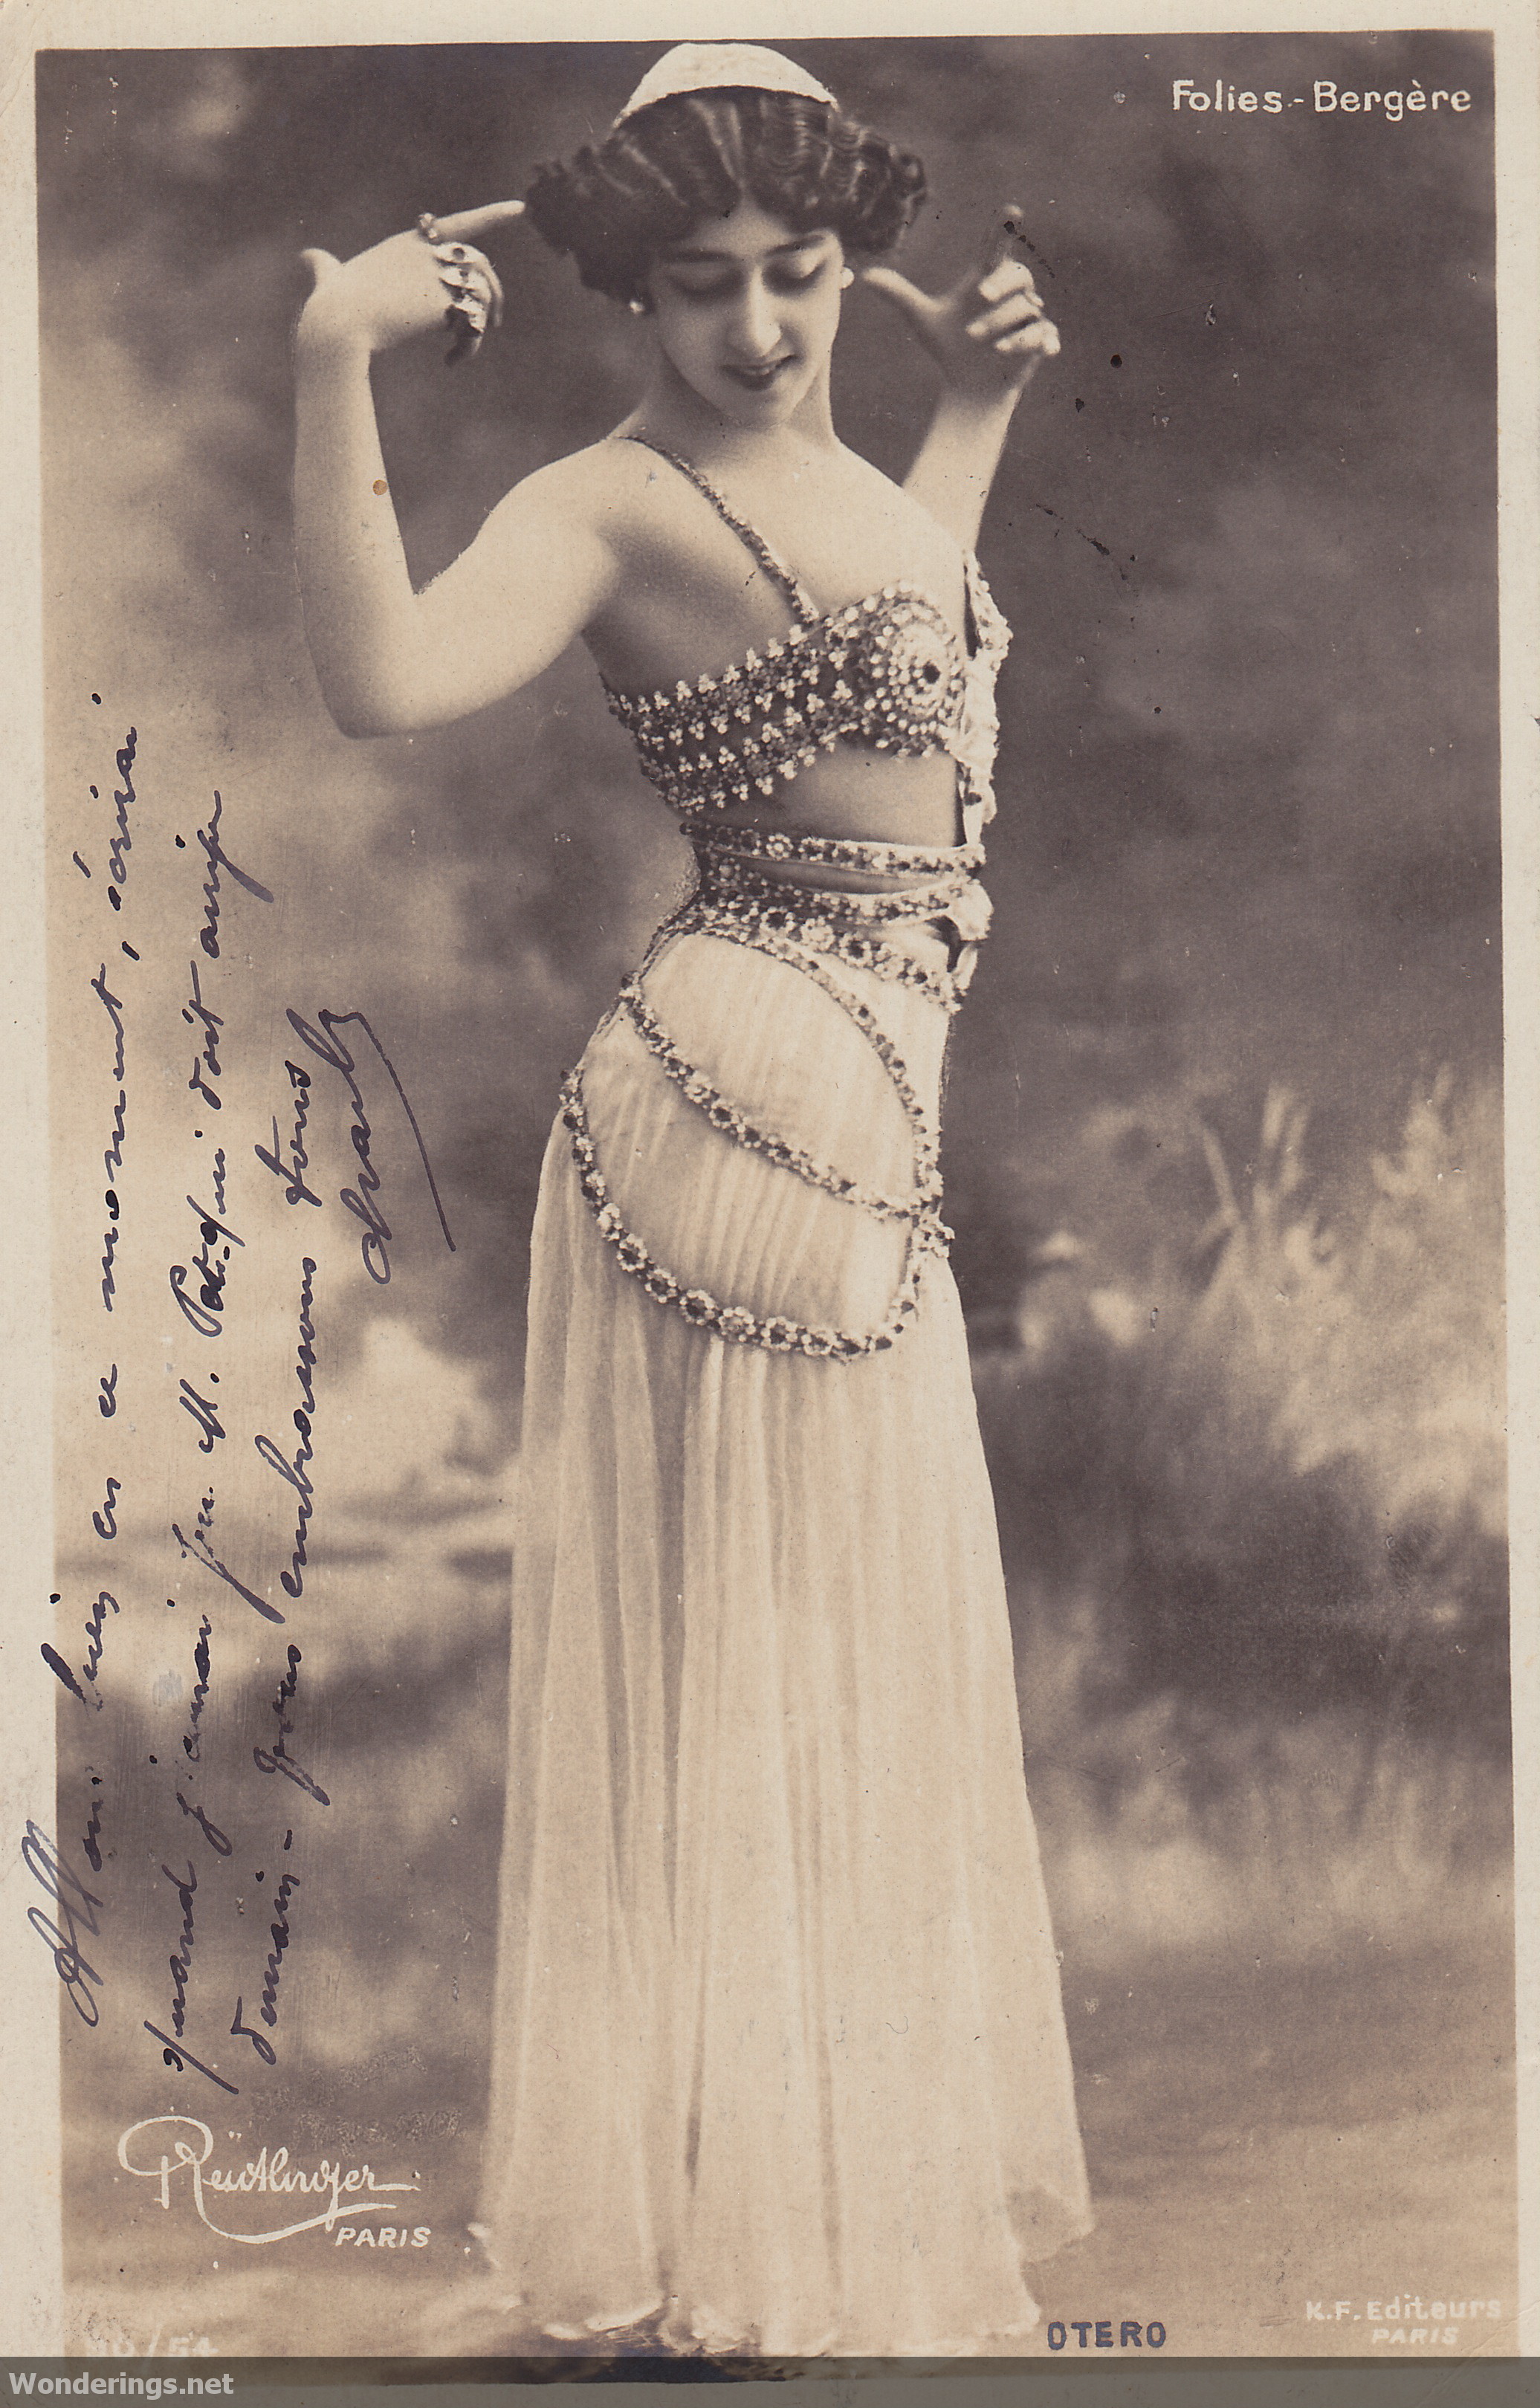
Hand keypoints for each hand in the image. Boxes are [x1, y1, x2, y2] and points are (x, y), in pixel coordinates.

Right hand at [298, 201, 525, 362]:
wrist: (338, 323)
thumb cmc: (331, 304)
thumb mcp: (329, 278)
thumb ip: (324, 266)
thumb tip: (306, 257)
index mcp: (409, 243)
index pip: (457, 223)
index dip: (490, 215)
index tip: (518, 209)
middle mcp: (429, 252)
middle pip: (479, 263)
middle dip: (493, 292)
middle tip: (493, 324)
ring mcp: (438, 274)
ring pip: (483, 291)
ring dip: (483, 321)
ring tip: (467, 347)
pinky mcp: (444, 301)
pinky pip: (473, 323)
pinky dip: (469, 347)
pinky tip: (450, 362)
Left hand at [860, 208, 1059, 402]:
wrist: (968, 387)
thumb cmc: (950, 347)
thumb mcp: (923, 321)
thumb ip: (900, 296)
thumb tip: (865, 276)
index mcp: (986, 280)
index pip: (997, 248)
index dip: (1004, 229)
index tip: (1012, 210)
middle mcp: (1010, 295)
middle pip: (1018, 275)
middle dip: (1002, 282)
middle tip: (983, 294)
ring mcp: (1028, 317)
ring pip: (1026, 308)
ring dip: (1000, 323)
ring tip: (980, 341)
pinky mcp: (1039, 342)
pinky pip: (1041, 334)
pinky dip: (1025, 342)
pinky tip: (1007, 351)